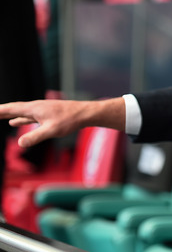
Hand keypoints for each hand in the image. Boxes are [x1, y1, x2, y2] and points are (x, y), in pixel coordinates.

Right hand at [0, 98, 124, 147]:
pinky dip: (18, 119)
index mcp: (33, 109)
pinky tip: (14, 122)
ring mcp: (40, 110)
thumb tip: (20, 144)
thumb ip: (35, 137)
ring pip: (18, 112)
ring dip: (6, 114)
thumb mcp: (52, 130)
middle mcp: (34, 107)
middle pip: (11, 109)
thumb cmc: (70, 120)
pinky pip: (26, 116)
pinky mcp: (45, 114)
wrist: (85, 113)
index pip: (9, 109)